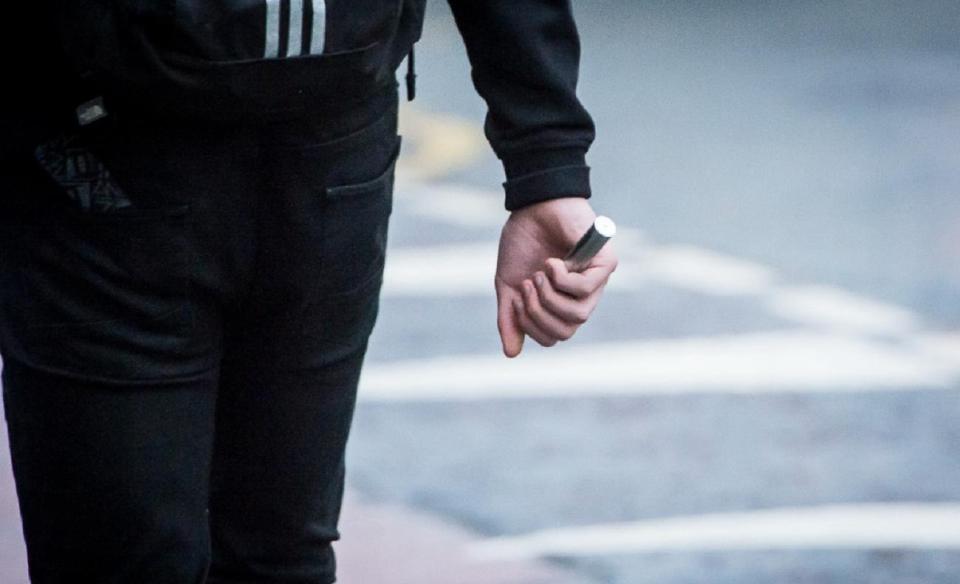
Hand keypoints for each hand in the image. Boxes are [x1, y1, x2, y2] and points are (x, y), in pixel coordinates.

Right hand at [495, 197, 617, 356]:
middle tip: (527, 284)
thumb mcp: (507, 284)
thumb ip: (510, 317)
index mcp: (560, 304)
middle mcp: (582, 297)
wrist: (533, 205)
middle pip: (565, 332)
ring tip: (539, 273)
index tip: (517, 296)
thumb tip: (512, 354)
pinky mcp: (605, 264)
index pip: (552, 337)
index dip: (530, 323)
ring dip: (550, 296)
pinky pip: (585, 289)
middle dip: (538, 313)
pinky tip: (552, 262)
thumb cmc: (523, 242)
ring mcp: (596, 282)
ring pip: (578, 316)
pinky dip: (562, 278)